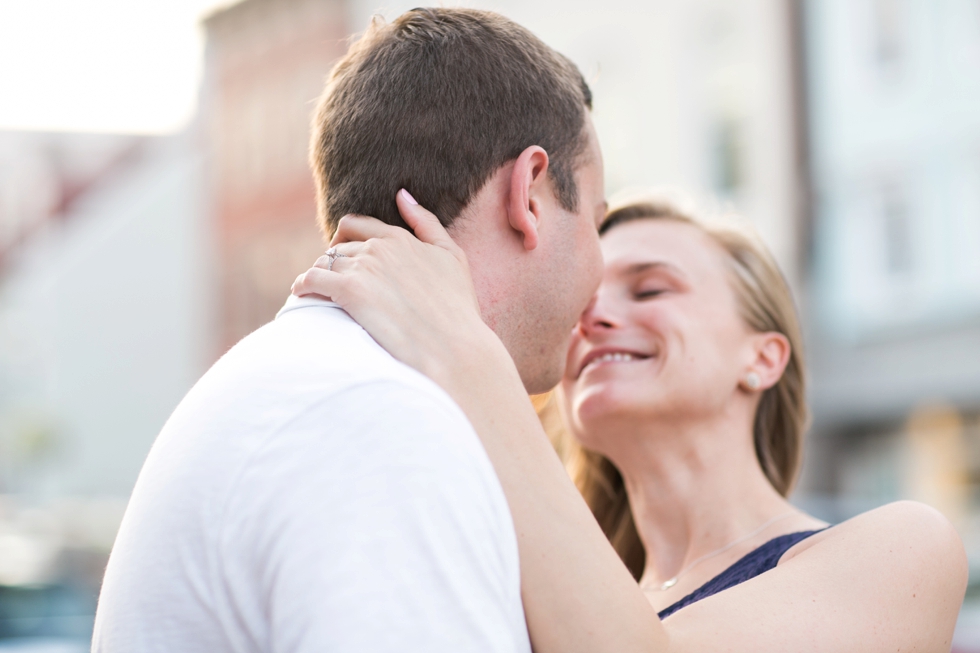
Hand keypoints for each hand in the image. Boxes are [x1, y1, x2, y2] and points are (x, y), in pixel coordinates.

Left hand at [291, 189, 504, 386]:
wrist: (454, 347)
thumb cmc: (458, 308)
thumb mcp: (452, 257)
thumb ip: (427, 223)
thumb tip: (402, 195)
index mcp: (401, 238)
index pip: (359, 226)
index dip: (347, 239)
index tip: (344, 255)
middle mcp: (379, 247)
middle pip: (338, 246)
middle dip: (333, 261)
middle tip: (332, 281)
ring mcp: (363, 268)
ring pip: (323, 262)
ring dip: (318, 274)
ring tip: (317, 292)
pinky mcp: (349, 291)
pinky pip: (311, 280)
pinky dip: (302, 286)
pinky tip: (301, 295)